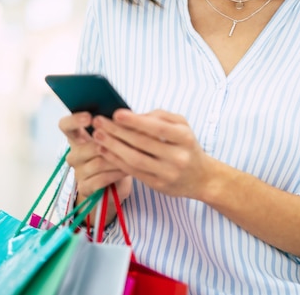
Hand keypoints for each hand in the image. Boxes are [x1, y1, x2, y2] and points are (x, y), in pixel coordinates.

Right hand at [58, 112, 131, 200]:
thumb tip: (123, 114)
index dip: (74, 120)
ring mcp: (78, 172)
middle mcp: (74, 154)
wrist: (116, 183)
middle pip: (84, 147)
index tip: (89, 117)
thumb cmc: (117, 154)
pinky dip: (116, 173)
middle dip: (107, 145)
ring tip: (133, 155)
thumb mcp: (116, 138)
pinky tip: (127, 169)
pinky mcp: (84, 187)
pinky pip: (100, 179)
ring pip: (97, 163)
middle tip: (125, 141)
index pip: (65, 125)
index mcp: (78, 137)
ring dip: (117, 159)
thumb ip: (114, 126)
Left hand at [91, 109, 214, 199]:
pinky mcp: (158, 185)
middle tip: (99, 122)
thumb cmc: (187, 146)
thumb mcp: (182, 126)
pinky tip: (104, 150)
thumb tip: (134, 115)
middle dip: (117, 132)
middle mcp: (178, 157)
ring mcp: (167, 173)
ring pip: (134, 159)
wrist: (202, 177)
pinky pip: (133, 171)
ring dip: (113, 146)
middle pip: (142, 144)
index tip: (116, 114)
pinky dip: (116, 160)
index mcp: (185, 138)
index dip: (136, 121)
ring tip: (97, 136)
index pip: (158, 128)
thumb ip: (160, 117)